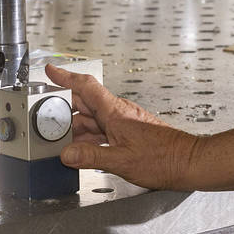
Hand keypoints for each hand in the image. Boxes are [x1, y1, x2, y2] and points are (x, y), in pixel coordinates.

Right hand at [45, 64, 201, 190]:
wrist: (188, 162)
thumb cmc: (164, 158)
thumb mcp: (121, 160)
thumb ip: (91, 157)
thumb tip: (67, 154)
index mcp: (115, 112)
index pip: (85, 86)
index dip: (65, 76)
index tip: (51, 71)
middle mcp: (119, 114)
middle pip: (84, 104)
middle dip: (63, 111)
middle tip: (45, 120)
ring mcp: (124, 123)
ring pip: (92, 120)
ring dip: (75, 129)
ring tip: (60, 142)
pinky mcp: (129, 134)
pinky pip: (102, 131)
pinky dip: (89, 139)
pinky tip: (82, 151)